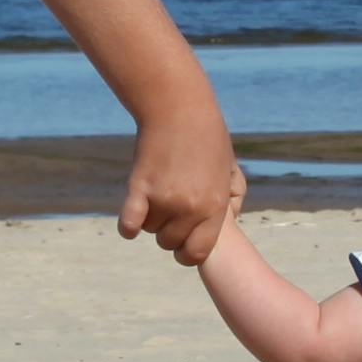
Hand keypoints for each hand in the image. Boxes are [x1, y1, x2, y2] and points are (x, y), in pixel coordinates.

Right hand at [120, 102, 244, 263]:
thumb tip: (231, 216)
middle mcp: (191, 207)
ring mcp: (165, 198)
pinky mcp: (140, 187)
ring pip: (149, 230)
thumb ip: (234, 196)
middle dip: (166, 231)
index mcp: (215, 206)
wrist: (180, 108)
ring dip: (149, 219)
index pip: (198, 253)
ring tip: (155, 197)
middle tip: (167, 210)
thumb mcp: (230, 167)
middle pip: (169, 243)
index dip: (187, 252)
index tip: (182, 241)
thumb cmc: (207, 136)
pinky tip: (132, 213)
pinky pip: (129, 224)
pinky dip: (127, 225)